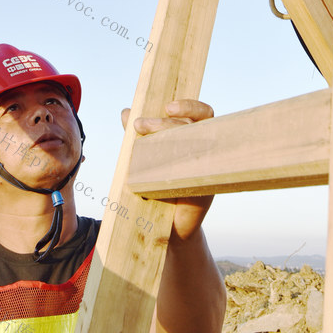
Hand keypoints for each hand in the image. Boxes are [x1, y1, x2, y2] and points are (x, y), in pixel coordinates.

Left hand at [122, 99, 214, 239]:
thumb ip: (139, 134)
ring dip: (171, 137)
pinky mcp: (205, 189)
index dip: (189, 106)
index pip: (200, 113)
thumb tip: (126, 111)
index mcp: (192, 138)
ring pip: (198, 143)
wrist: (165, 226)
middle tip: (140, 125)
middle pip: (195, 126)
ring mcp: (205, 168)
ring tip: (143, 136)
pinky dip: (186, 162)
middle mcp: (203, 150)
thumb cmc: (158, 187)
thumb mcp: (146, 157)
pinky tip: (167, 163)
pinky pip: (200, 171)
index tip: (166, 107)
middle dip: (165, 122)